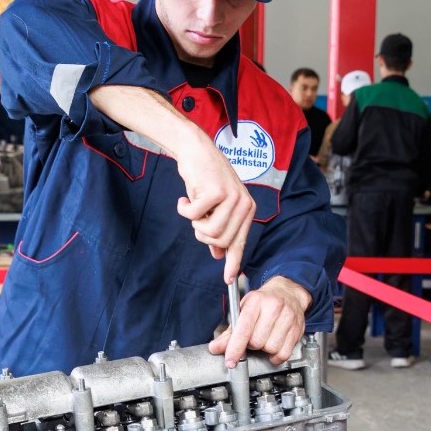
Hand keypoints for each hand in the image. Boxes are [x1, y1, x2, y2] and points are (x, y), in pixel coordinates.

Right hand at [175, 134, 255, 285]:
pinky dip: (183, 209)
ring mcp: (232, 198)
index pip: (240, 242)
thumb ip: (219, 229)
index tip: (228, 280)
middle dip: (202, 234)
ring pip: (208, 232)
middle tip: (196, 218)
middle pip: (219, 241)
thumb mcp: (215, 207)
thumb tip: (218, 254)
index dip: (233, 262)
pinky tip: (185, 197)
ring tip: (192, 206)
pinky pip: (193, 217)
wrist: (195, 150)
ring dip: (194, 222)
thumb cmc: (204, 179)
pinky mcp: (216, 192)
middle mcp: (244, 204)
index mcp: (247, 209)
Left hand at [209, 276, 310, 367]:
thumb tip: (215, 348)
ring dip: (265, 349)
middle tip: (253, 337)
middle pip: (257, 342)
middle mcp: (273, 307)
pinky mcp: (297, 329)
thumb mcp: (243, 310)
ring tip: (265, 339)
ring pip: (271, 348)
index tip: (230, 361)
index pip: (244, 329)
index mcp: (255, 301)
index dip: (235, 348)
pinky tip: (274, 348)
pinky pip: (284, 353)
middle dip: (251, 345)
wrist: (288, 292)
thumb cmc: (263, 302)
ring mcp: (287, 317)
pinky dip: (277, 356)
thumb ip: (229, 332)